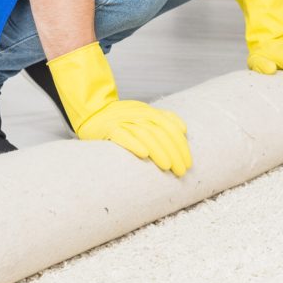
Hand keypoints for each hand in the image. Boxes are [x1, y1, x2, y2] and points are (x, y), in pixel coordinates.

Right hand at [47, 41, 191, 175]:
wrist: (94, 113)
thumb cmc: (123, 118)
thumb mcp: (145, 114)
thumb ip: (164, 118)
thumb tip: (183, 129)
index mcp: (149, 112)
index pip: (170, 128)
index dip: (181, 145)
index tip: (188, 163)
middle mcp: (138, 115)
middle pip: (160, 133)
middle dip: (173, 152)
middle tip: (181, 170)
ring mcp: (123, 121)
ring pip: (145, 135)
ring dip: (158, 151)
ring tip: (168, 166)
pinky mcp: (109, 129)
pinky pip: (122, 136)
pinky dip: (133, 144)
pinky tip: (144, 154)